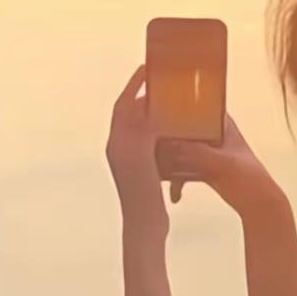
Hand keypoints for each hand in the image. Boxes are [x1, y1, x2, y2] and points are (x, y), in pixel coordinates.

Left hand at [106, 65, 167, 235]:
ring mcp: (130, 160)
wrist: (143, 226)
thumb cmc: (142, 192)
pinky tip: (179, 134)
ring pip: (142, 127)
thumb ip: (143, 129)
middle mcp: (120, 148)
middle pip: (132, 114)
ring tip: (174, 105)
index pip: (123, 105)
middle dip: (146, 97)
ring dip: (156, 114)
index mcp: (117, 141)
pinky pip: (151, 141)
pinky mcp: (141, 170)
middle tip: (165, 85)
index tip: (147, 69)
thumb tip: (148, 106)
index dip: (134, 85)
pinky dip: (163, 132)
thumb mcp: (143, 156)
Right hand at [163, 115, 286, 229]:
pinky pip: (182, 170)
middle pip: (181, 128)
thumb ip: (198, 152)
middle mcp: (211, 133)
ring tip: (155, 174)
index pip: (195, 105)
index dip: (175, 105)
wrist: (258, 203)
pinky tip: (175, 196)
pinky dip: (177, 182)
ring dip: (167, 162)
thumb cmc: (249, 178)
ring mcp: (206, 151)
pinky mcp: (202, 168)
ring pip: (179, 150)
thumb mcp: (223, 163)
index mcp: (221, 123)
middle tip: (144, 146)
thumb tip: (170, 143)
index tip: (151, 109)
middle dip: (164, 138)